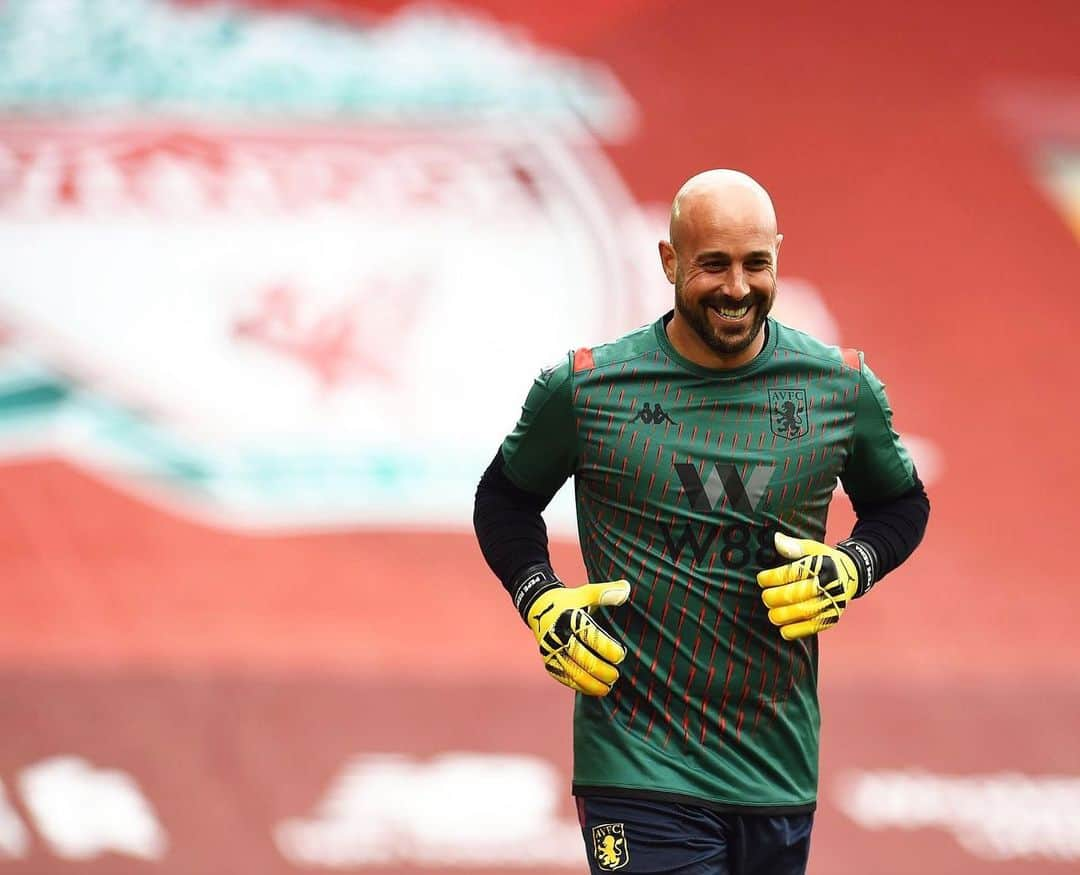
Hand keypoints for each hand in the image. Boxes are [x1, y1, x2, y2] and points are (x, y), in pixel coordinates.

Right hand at [525, 580, 629, 695]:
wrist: (539, 607)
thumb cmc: (570, 600)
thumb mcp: (585, 592)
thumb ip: (605, 592)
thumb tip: (627, 588)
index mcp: (568, 618)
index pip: (590, 637)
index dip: (607, 648)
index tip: (621, 655)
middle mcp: (558, 636)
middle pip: (582, 658)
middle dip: (601, 670)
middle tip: (616, 675)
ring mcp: (551, 651)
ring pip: (572, 672)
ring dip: (591, 683)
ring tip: (607, 687)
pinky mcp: (548, 661)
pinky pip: (564, 677)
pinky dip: (579, 686)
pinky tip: (594, 690)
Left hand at [756, 533, 859, 639]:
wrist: (851, 575)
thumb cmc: (825, 560)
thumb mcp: (813, 548)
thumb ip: (794, 546)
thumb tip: (775, 539)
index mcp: (823, 564)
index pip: (793, 572)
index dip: (773, 577)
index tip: (761, 579)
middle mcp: (830, 584)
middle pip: (796, 594)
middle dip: (775, 597)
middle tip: (765, 597)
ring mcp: (833, 602)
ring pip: (802, 612)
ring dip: (782, 615)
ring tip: (772, 613)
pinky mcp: (833, 617)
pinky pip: (812, 627)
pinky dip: (795, 631)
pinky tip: (783, 629)